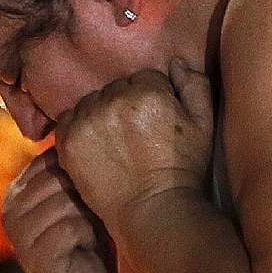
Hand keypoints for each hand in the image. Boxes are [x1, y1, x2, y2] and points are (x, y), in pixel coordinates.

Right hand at [3, 152, 117, 272]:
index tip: (96, 192)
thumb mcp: (79, 196)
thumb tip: (88, 120)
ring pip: (66, 201)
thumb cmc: (93, 237)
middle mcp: (10, 209)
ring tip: (93, 229)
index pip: (53, 159)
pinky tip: (89, 246)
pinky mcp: (35, 256)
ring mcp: (19, 234)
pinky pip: (71, 228)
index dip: (82, 172)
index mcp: (18, 190)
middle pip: (59, 178)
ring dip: (90, 214)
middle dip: (87, 192)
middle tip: (97, 214)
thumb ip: (71, 168)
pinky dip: (89, 235)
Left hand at [54, 60, 213, 238]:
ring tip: (114, 140)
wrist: (151, 209)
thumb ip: (195, 85)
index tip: (156, 120)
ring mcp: (86, 121)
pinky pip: (68, 119)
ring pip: (91, 101)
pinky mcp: (67, 141)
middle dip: (126, 103)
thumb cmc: (183, 168)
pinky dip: (78, 127)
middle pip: (116, 87)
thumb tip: (175, 63)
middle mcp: (113, 101)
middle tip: (135, 132)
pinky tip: (94, 144)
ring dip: (100, 113)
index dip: (154, 97)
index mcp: (148, 92)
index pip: (145, 77)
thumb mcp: (204, 124)